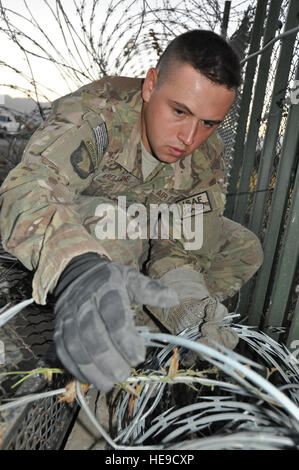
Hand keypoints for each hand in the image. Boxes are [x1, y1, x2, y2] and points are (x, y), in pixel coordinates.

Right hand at [54, 253, 178, 390]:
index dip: (125, 338)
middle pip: (92, 332)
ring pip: (75, 344)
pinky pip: (63, 350)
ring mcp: (68, 316)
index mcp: (107, 288)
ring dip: (90, 367)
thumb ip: (150, 290)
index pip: (113, 314)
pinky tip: (90, 380)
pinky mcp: (59, 329)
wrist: (77, 274)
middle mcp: (84, 302)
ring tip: (108, 384)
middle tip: (124, 374)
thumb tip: (174, 298)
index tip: (139, 357)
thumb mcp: (131, 278)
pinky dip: (74, 368)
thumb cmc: (110, 281)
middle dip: (108, 357)